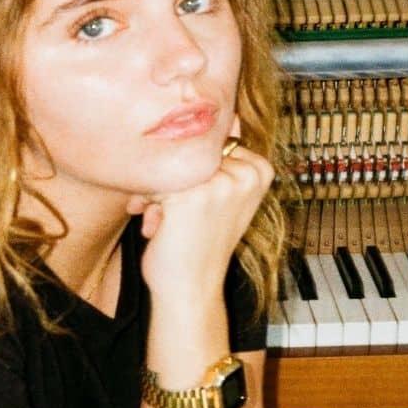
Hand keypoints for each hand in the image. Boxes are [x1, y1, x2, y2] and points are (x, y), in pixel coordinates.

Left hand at [126, 127, 274, 313]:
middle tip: (170, 215)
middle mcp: (244, 174)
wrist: (191, 289)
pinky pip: (154, 182)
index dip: (192, 173)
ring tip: (164, 224)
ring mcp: (219, 183)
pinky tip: (158, 228)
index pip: (211, 145)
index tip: (192, 204)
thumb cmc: (200, 245)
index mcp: (260, 170)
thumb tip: (224, 118)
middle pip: (189, 152)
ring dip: (156, 194)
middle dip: (170, 182)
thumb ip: (222, 161)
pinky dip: (147, 204)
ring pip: (170, 166)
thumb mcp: (221, 198)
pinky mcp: (191, 195)